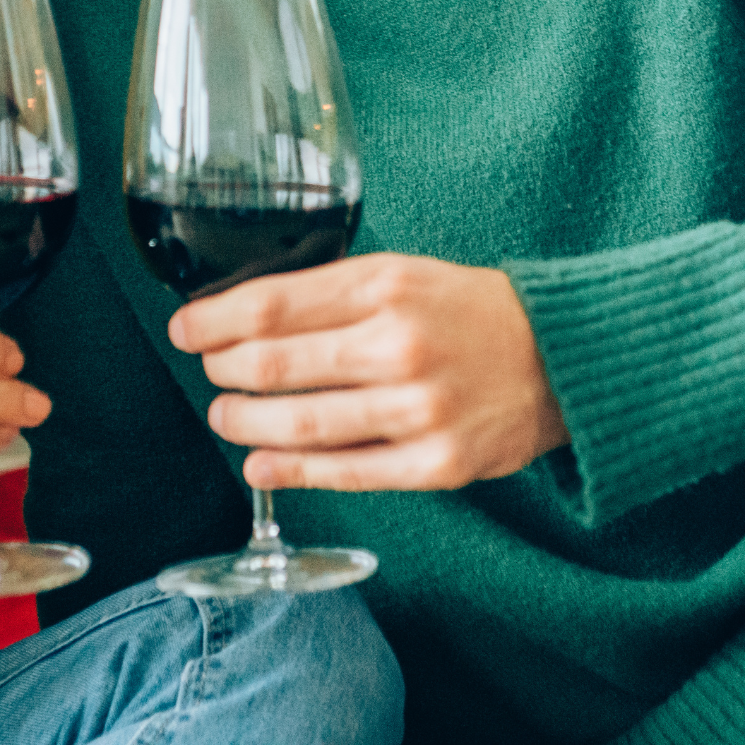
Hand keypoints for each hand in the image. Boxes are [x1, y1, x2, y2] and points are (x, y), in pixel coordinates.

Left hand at [169, 254, 567, 492]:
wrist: (558, 357)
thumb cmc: (468, 311)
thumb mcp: (404, 272)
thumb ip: (334, 290)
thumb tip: (249, 313)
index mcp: (386, 286)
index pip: (274, 304)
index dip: (215, 320)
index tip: (186, 328)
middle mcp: (398, 345)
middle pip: (276, 364)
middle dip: (224, 370)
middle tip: (207, 371)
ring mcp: (417, 409)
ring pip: (303, 423)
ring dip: (246, 424)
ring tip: (224, 417)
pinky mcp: (435, 463)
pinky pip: (346, 472)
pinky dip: (292, 471)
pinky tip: (259, 465)